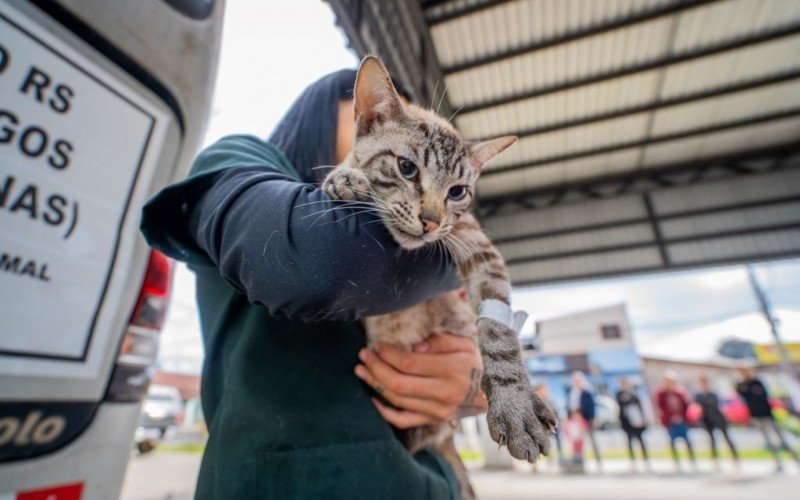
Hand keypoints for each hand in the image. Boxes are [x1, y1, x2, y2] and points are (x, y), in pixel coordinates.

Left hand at [354, 333, 487, 428]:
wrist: (492, 394)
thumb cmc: (475, 363)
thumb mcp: (465, 344)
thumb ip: (439, 342)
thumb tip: (414, 348)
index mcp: (451, 371)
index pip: (409, 364)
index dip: (388, 354)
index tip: (377, 345)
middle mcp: (442, 395)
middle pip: (398, 383)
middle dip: (375, 368)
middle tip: (363, 355)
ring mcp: (436, 412)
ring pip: (396, 400)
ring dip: (374, 384)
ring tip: (361, 370)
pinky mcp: (433, 421)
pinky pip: (402, 420)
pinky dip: (384, 411)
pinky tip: (372, 398)